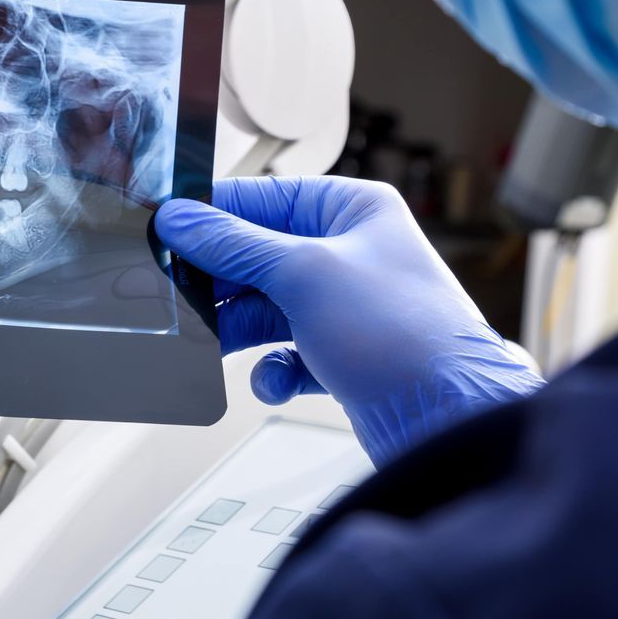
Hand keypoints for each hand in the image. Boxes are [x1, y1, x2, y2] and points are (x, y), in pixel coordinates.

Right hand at [155, 176, 542, 462]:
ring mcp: (344, 307)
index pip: (262, 199)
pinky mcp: (340, 356)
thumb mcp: (305, 273)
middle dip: (222, 284)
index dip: (212, 217)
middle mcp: (350, 254)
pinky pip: (282, 354)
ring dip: (238, 332)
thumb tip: (180, 220)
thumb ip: (233, 245)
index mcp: (353, 211)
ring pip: (262, 309)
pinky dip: (271, 371)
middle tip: (182, 297)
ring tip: (217, 345)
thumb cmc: (407, 335)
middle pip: (255, 257)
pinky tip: (276, 381)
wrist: (451, 419)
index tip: (166, 231)